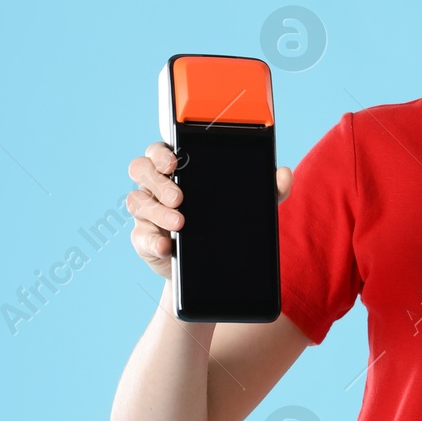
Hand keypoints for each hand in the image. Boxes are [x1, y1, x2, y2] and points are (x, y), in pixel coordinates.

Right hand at [126, 142, 292, 278]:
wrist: (213, 269)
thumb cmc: (225, 224)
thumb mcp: (249, 207)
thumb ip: (268, 190)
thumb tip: (284, 174)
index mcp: (178, 170)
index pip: (160, 151)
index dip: (161, 153)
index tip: (174, 161)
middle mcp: (156, 187)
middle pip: (140, 169)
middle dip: (157, 180)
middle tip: (179, 197)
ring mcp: (148, 213)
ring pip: (137, 201)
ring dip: (157, 211)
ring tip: (179, 223)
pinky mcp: (144, 239)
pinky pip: (140, 236)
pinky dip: (152, 241)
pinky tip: (166, 246)